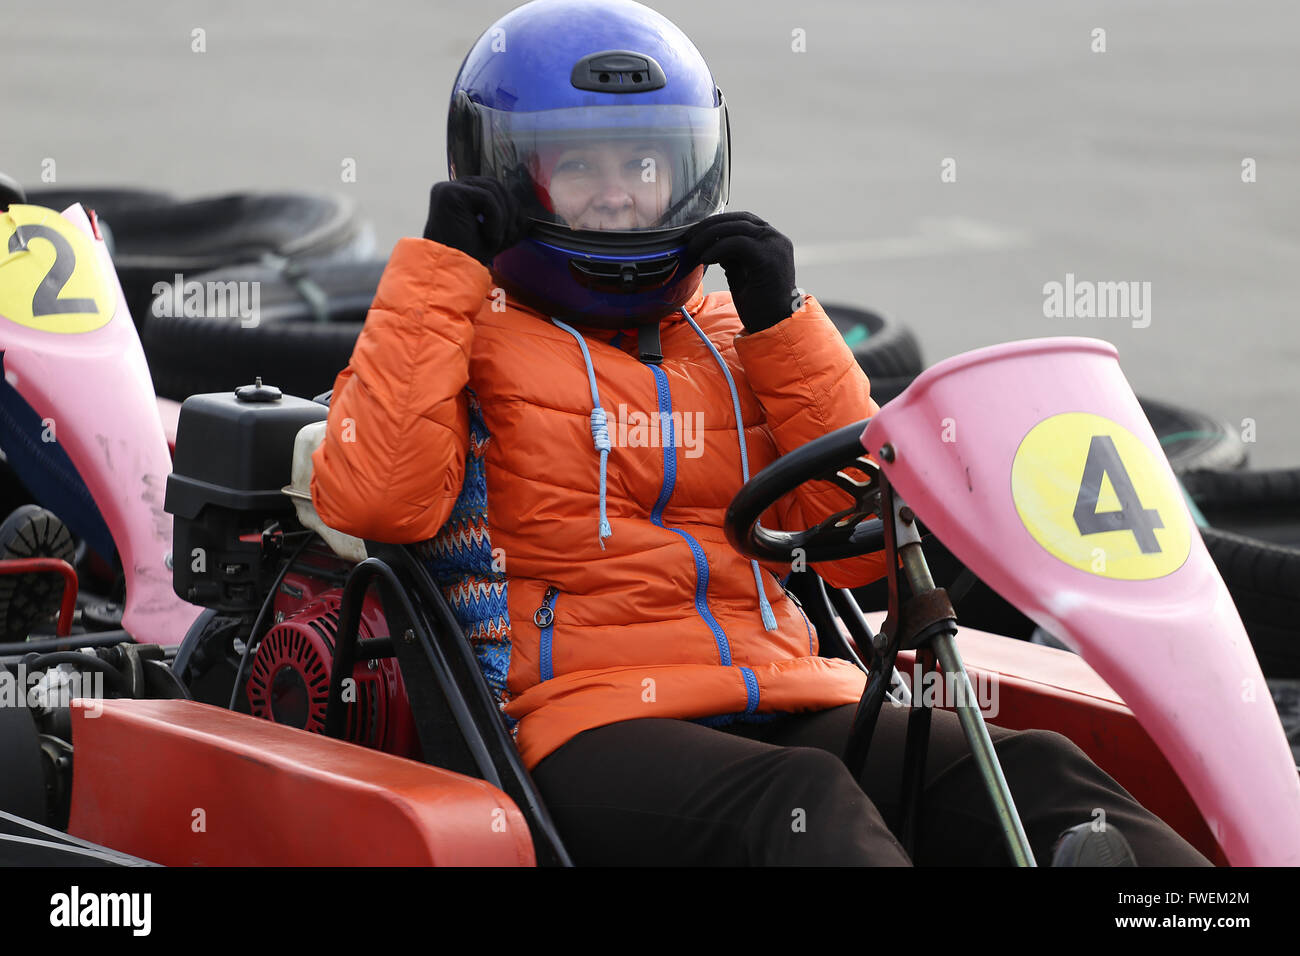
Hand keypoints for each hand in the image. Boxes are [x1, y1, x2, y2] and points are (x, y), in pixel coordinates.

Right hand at [422, 176, 527, 267]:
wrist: (450, 273)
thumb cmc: (467, 258)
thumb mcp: (494, 236)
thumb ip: (508, 223)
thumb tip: (528, 218)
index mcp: (460, 196)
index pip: (492, 189)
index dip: (510, 207)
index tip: (514, 231)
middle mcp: (452, 188)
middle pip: (494, 185)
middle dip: (510, 211)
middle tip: (510, 236)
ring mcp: (448, 189)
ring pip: (493, 190)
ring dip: (503, 218)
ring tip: (496, 240)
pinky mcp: (450, 194)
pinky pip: (487, 197)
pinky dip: (496, 218)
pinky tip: (489, 237)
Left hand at [683, 212, 799, 332]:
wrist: (774, 326)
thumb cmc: (758, 304)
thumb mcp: (739, 272)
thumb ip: (730, 255)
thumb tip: (710, 243)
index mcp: (770, 240)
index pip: (741, 219)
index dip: (716, 222)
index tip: (695, 233)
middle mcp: (775, 238)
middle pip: (737, 219)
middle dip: (709, 226)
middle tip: (688, 238)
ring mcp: (774, 246)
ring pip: (736, 228)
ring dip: (710, 236)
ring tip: (693, 248)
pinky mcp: (768, 257)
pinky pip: (737, 243)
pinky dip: (718, 249)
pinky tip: (706, 259)